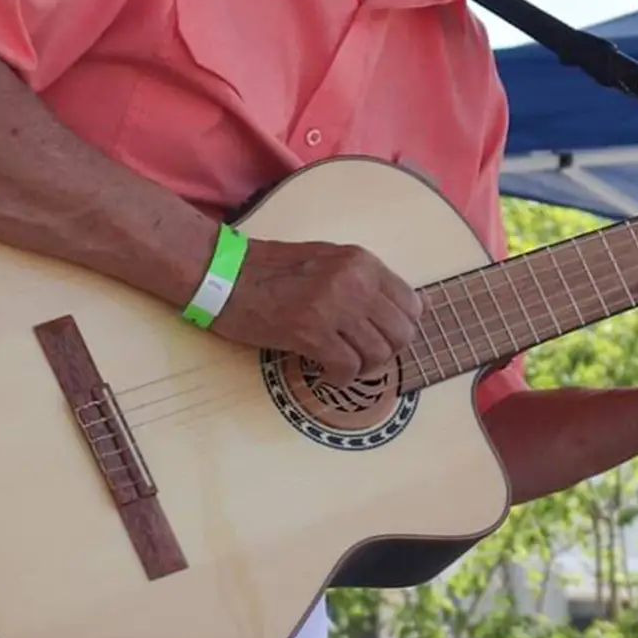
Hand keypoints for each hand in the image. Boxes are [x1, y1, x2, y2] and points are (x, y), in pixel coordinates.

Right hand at [210, 238, 424, 385]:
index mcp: (361, 261)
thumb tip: (399, 312)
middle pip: (402, 334)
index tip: (380, 335)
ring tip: (342, 363)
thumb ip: (362, 280)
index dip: (400, 327)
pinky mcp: (311, 332)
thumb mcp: (328, 259)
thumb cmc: (271, 269)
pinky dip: (340, 377)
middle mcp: (355, 281)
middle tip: (362, 355)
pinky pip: (348, 368)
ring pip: (379, 354)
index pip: (412, 304)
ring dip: (363, 367)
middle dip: (386, 351)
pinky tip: (324, 371)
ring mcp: (335, 306)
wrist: (226, 274)